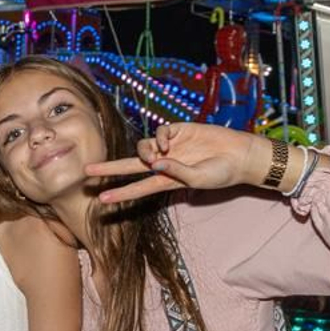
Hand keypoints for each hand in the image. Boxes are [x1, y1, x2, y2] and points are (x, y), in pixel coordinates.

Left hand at [86, 123, 276, 203]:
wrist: (241, 155)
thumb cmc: (223, 173)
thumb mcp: (199, 180)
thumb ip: (177, 174)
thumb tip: (156, 163)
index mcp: (167, 181)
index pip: (138, 188)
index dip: (120, 193)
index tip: (101, 200)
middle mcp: (164, 164)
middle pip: (130, 166)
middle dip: (109, 169)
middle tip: (87, 172)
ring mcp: (170, 147)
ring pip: (143, 147)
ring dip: (144, 151)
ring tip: (156, 156)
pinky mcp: (179, 130)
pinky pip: (159, 131)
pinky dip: (159, 137)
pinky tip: (168, 143)